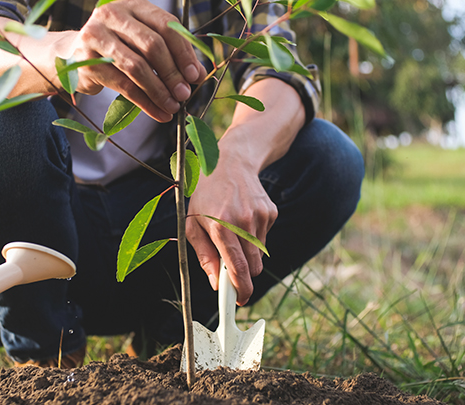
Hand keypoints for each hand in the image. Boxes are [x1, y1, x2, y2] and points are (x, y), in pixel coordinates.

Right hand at [60, 0, 206, 121]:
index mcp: (132, 3)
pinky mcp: (86, 61)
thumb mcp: (143, 42)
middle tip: (185, 94)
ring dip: (160, 91)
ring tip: (173, 107)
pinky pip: (123, 85)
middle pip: (152, 44)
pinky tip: (159, 113)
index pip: (166, 25)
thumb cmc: (118, 47)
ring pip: (137, 66)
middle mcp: (112, 14)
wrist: (72, 55)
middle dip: (172, 73)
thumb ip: (171, 52)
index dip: (184, 52)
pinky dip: (145, 103)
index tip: (196, 75)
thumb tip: (200, 74)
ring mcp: (95, 35)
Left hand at [185, 156, 277, 305]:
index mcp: (221, 227)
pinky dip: (254, 237)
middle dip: (244, 276)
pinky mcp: (271, 212)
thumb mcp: (193, 223)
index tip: (239, 302)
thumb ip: (205, 256)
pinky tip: (243, 219)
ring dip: (247, 254)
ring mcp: (260, 217)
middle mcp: (243, 222)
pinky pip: (264, 239)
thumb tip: (215, 284)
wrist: (231, 162)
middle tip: (232, 274)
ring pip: (259, 254)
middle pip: (253, 268)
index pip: (237, 268)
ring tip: (233, 232)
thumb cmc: (206, 195)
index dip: (240, 289)